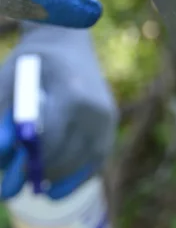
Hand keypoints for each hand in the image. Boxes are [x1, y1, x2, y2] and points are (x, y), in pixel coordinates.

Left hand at [0, 23, 117, 198]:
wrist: (68, 40)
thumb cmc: (33, 60)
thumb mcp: (9, 81)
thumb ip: (3, 119)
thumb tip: (2, 156)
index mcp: (72, 94)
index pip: (51, 142)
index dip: (29, 165)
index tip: (9, 181)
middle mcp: (96, 109)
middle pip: (68, 157)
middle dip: (40, 175)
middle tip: (15, 187)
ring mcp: (108, 117)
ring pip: (84, 163)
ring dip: (59, 178)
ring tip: (38, 184)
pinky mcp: (112, 122)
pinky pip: (97, 159)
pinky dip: (78, 175)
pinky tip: (58, 185)